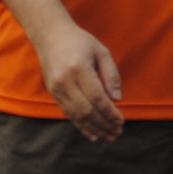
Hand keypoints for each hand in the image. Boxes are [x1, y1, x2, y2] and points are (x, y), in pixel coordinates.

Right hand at [39, 20, 127, 140]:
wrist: (51, 37)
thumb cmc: (81, 42)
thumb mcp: (102, 52)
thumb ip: (111, 75)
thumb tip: (117, 99)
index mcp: (79, 69)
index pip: (97, 97)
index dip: (109, 113)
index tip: (121, 121)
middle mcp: (65, 81)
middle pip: (86, 110)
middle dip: (103, 124)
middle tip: (117, 133)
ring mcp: (57, 89)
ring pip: (76, 115)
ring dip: (93, 128)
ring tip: (108, 136)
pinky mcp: (53, 94)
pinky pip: (68, 114)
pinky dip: (81, 126)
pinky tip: (92, 134)